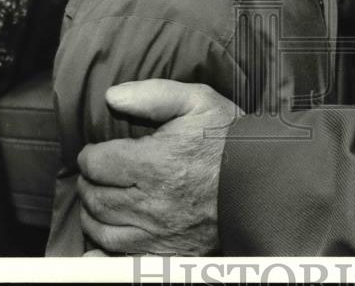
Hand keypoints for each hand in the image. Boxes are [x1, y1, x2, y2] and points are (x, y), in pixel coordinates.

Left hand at [77, 80, 242, 255]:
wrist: (264, 181)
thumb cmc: (229, 140)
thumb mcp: (198, 101)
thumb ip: (152, 95)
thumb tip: (111, 97)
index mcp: (153, 163)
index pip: (95, 163)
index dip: (92, 155)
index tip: (99, 152)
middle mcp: (150, 203)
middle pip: (94, 196)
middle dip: (91, 182)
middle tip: (100, 174)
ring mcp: (157, 234)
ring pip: (101, 229)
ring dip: (94, 213)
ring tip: (104, 198)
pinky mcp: (167, 255)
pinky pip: (120, 259)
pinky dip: (103, 251)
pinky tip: (104, 240)